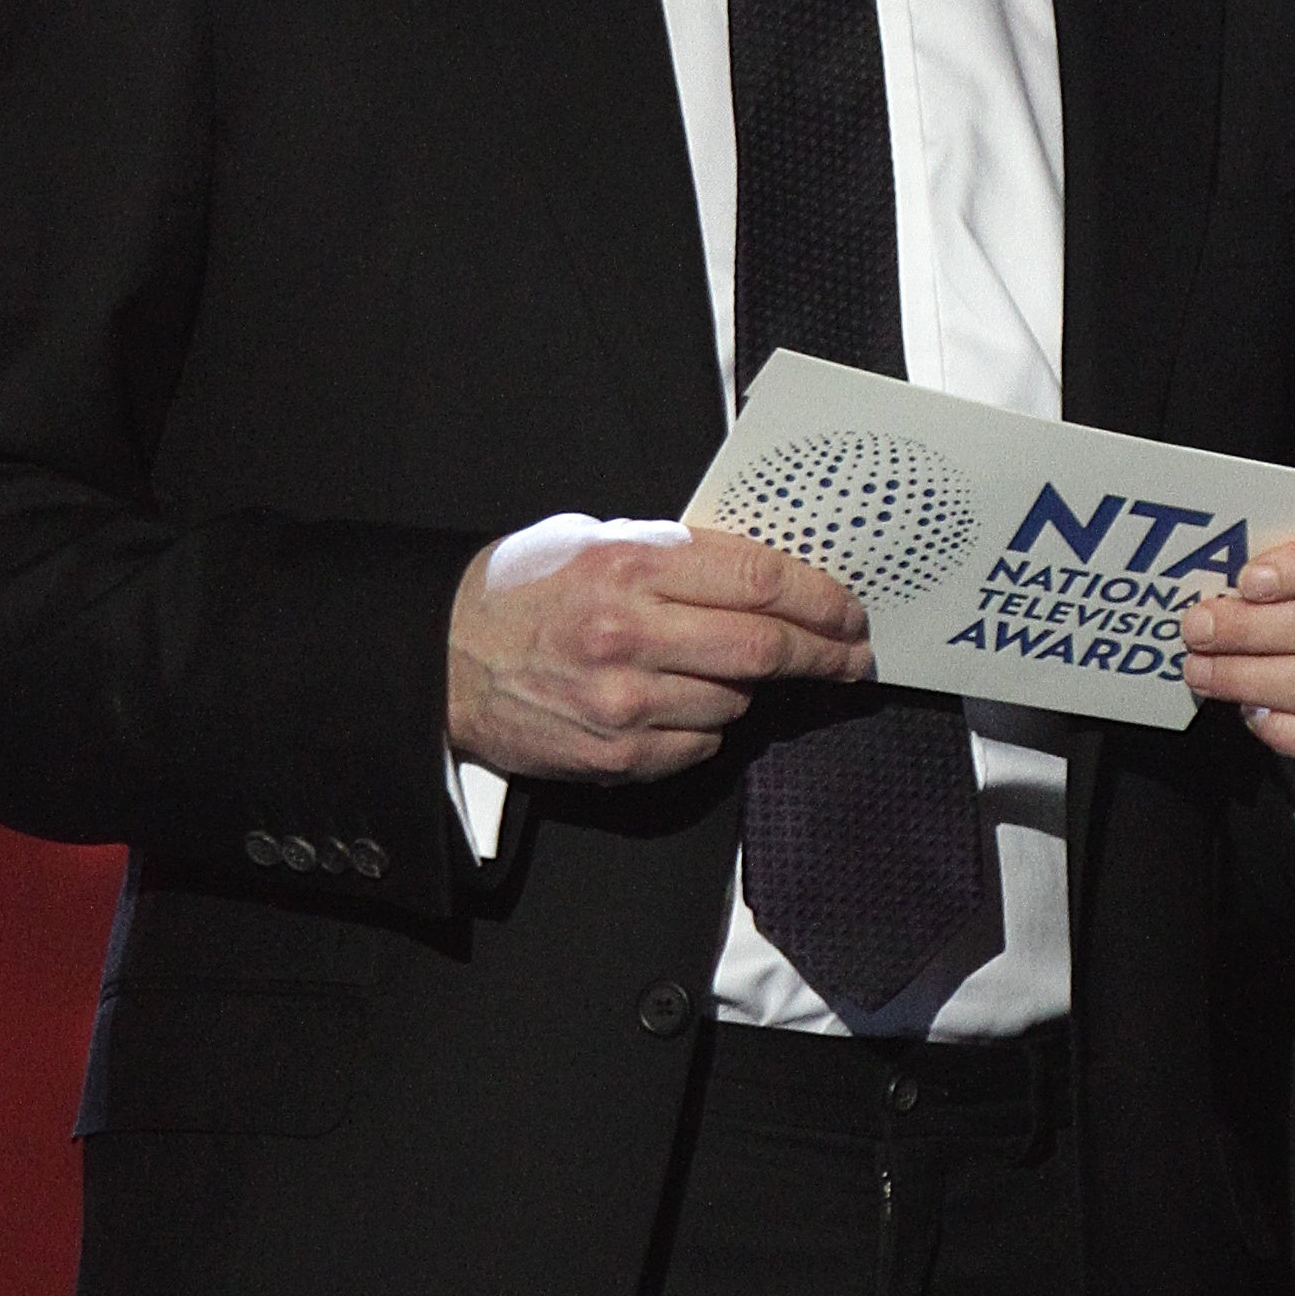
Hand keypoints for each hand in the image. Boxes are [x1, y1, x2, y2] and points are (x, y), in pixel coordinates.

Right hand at [448, 513, 869, 784]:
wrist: (442, 658)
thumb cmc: (522, 591)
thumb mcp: (597, 539)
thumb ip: (678, 556)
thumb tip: (766, 575)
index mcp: (632, 565)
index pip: (760, 581)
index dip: (821, 597)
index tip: (850, 610)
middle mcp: (631, 634)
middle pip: (765, 648)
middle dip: (823, 652)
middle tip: (852, 654)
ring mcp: (625, 702)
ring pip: (736, 701)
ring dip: (749, 688)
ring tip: (723, 670)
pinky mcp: (617, 756)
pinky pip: (701, 745)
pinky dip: (706, 726)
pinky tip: (679, 703)